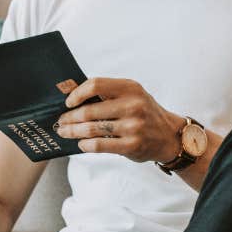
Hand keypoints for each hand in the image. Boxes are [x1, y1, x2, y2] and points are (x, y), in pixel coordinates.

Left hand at [53, 76, 181, 163]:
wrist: (170, 136)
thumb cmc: (145, 113)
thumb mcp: (133, 95)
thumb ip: (109, 93)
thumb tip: (73, 95)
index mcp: (131, 88)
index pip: (96, 85)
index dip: (77, 93)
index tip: (68, 102)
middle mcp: (133, 106)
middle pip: (89, 110)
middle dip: (70, 117)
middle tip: (60, 121)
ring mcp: (133, 127)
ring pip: (92, 129)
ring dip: (73, 132)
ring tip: (65, 132)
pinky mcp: (132, 146)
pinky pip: (99, 145)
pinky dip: (85, 145)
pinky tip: (81, 144)